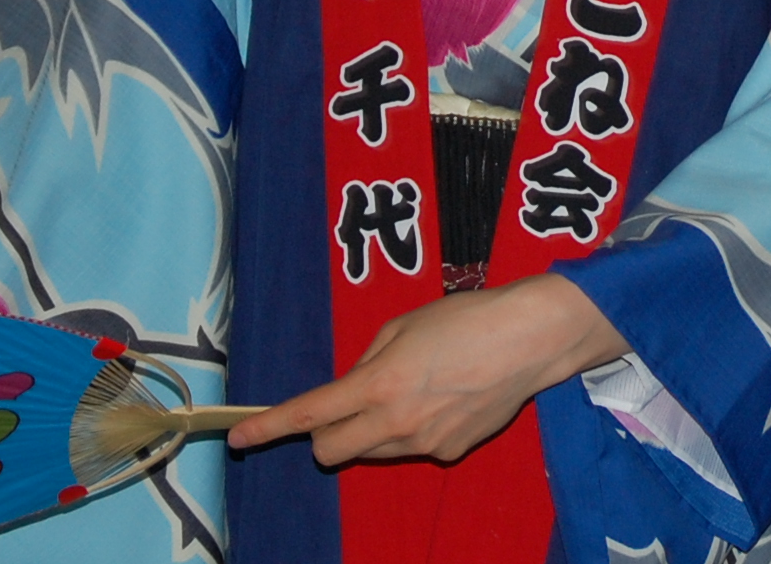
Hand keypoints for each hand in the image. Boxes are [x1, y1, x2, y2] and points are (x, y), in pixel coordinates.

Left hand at [232, 274, 623, 464]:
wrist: (531, 340)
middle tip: (345, 403)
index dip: (268, 428)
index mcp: (378, 384)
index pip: (309, 414)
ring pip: (371, 450)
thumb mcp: (404, 325)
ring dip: (369, 430)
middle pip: (331, 450)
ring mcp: (424, 444)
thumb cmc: (466, 318)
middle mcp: (395, 423)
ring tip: (412, 389)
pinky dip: (413, 429)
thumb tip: (354, 386)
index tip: (239, 436)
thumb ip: (369, 360)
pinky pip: (412, 446)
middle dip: (324, 433)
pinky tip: (446, 398)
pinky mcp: (450, 453)